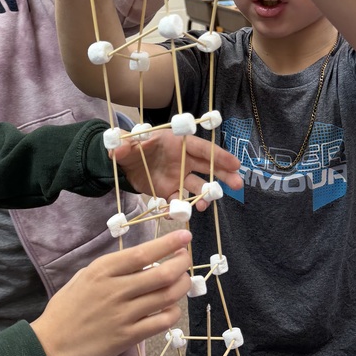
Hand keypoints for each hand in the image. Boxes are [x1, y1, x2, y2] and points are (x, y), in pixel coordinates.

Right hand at [32, 230, 191, 355]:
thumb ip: (112, 268)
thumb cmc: (66, 309)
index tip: (184, 236)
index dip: (168, 244)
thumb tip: (143, 259)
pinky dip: (173, 312)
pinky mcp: (128, 337)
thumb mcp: (84, 277)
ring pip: (167, 296)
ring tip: (184, 281)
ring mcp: (123, 314)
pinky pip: (161, 322)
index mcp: (103, 271)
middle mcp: (115, 290)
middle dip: (182, 264)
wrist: (50, 346)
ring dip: (182, 286)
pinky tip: (172, 308)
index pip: (143, 253)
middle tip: (186, 259)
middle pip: (162, 274)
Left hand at [112, 131, 241, 206]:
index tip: (234, 163)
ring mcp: (179, 176)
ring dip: (206, 194)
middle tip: (237, 183)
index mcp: (177, 143)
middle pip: (208, 166)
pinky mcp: (171, 190)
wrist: (123, 164)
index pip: (201, 148)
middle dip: (223, 174)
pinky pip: (182, 199)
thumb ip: (124, 145)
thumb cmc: (129, 147)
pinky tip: (187, 213)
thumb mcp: (126, 143)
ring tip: (208, 204)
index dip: (218, 155)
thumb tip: (118, 148)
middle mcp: (183, 159)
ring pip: (198, 185)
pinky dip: (185, 207)